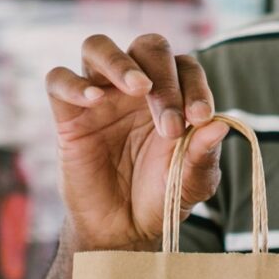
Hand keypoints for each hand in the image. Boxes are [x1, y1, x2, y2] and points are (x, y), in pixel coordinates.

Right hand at [44, 32, 229, 250]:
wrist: (123, 231)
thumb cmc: (161, 199)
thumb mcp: (190, 183)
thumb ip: (203, 155)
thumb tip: (220, 126)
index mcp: (173, 96)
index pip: (185, 67)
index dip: (195, 86)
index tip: (200, 118)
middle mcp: (136, 89)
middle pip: (147, 47)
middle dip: (164, 78)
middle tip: (170, 124)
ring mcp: (101, 98)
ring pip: (97, 47)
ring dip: (119, 61)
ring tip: (138, 88)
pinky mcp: (68, 115)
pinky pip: (58, 80)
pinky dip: (73, 83)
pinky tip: (93, 100)